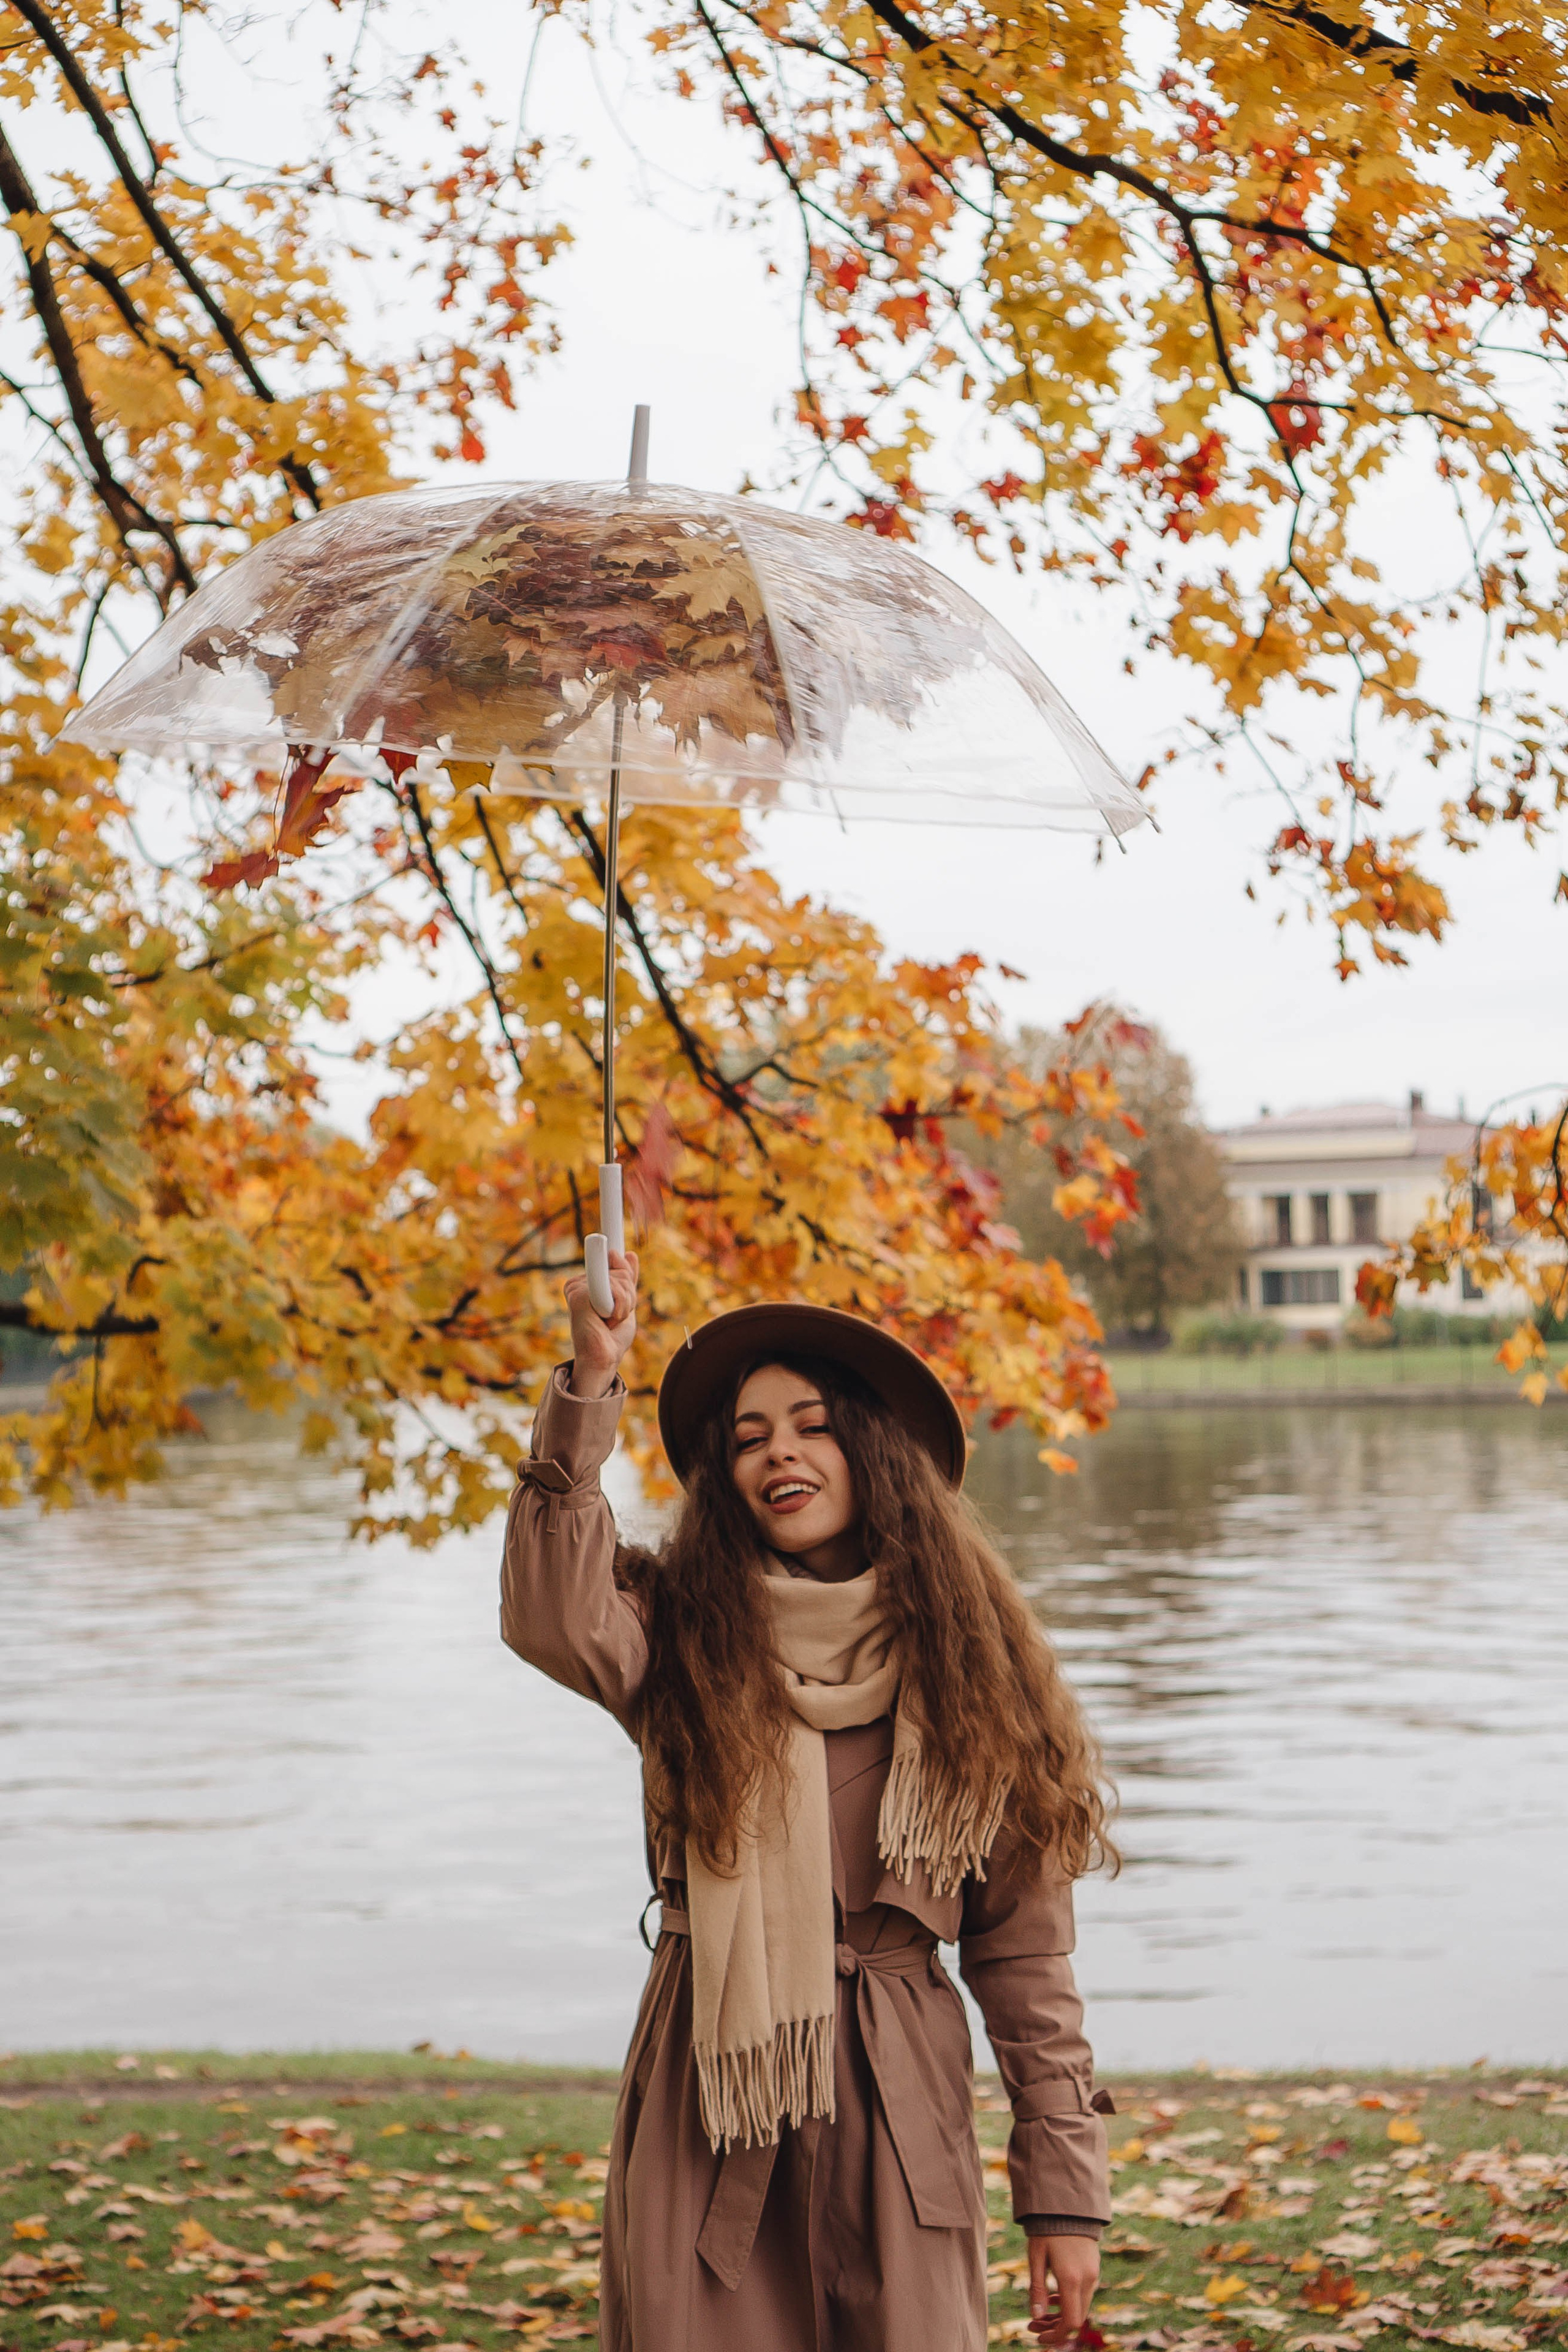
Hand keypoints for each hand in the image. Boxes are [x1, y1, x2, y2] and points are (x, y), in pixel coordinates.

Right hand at [563, 1249, 638, 1397]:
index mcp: (587, 1282)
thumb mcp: (625, 1302)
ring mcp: (576, 1287)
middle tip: (615, 1317)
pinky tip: (605, 1320)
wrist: (603, 1358)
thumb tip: (629, 1254)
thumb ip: (626, 1279)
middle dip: (628, 1296)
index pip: (616, 1263)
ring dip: (624, 1304)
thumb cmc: (612, 1336)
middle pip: (621, 1270)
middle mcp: (579, 1282)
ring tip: (610, 1321)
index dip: (626, 1280)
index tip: (622, 1301)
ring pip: (618, 1279)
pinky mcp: (577, 1294)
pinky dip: (618, 1306)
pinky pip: (611, 1288)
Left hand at [1029, 2234, 1099, 2345]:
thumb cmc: (1047, 2230)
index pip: (1070, 2322)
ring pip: (1081, 2307)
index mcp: (1071, 2279)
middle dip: (1055, 2327)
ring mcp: (1093, 2274)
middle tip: (1033, 2325)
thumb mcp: (1036, 2258)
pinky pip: (1084, 2295)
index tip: (1038, 2336)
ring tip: (1039, 2313)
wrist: (1068, 2205)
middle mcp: (1087, 2279)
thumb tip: (1036, 2317)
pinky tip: (1054, 2297)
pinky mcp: (1094, 2268)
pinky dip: (1069, 2302)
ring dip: (1061, 2315)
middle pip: (1076, 2318)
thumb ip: (1037, 2289)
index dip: (1055, 2335)